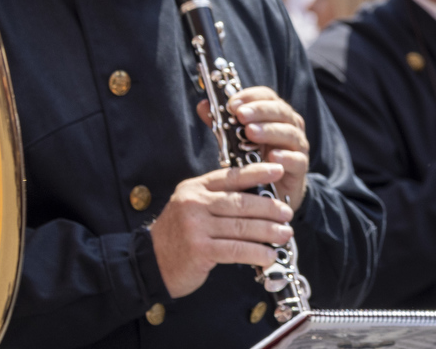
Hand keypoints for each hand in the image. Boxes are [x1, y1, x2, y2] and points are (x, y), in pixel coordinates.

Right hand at [150, 162, 294, 298]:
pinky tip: (269, 255)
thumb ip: (217, 196)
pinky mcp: (199, 250)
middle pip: (241, 202)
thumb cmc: (178, 234)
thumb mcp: (192, 206)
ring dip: (269, 231)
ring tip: (285, 234)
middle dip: (269, 208)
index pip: (231, 176)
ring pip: (242, 227)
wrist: (148, 264)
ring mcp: (195, 227)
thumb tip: (258, 191)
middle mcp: (193, 204)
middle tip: (287, 213)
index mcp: (194, 188)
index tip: (279, 170)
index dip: (258, 172)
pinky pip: (236, 249)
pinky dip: (256, 252)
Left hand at [195, 86, 308, 207]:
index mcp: (275, 116)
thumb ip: (223, 125)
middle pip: (281, 111)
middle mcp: (290, 127)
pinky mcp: (300, 168)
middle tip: (240, 115)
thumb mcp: (237, 142)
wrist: (272, 193)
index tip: (232, 104)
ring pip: (290, 133)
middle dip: (260, 111)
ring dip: (270, 130)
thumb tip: (202, 105)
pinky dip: (286, 157)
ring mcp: (297, 147)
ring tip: (251, 132)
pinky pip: (296, 160)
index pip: (268, 97)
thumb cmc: (254, 161)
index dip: (251, 96)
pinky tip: (272, 157)